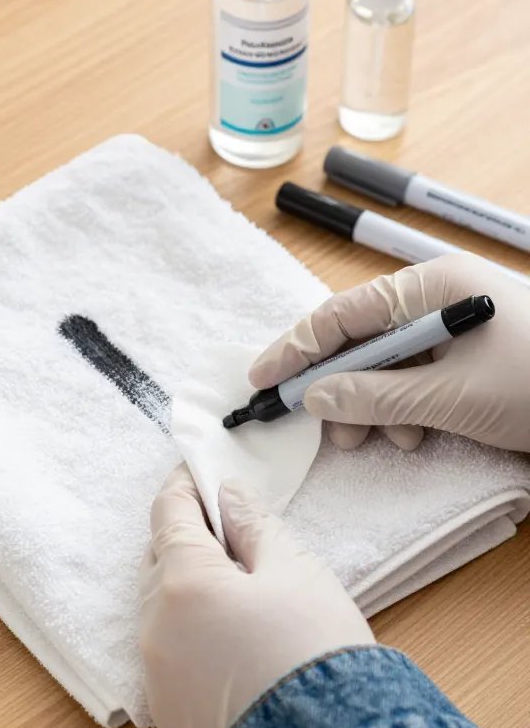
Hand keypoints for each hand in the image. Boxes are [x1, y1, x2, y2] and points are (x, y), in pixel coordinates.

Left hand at [139, 465, 373, 727]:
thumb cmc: (315, 646)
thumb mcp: (294, 568)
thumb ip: (253, 524)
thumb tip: (227, 495)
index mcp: (181, 580)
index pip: (168, 513)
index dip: (184, 486)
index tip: (201, 472)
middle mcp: (153, 624)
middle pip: (160, 559)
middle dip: (188, 536)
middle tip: (230, 526)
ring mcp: (155, 672)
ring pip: (162, 606)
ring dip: (188, 585)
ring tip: (236, 584)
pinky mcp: (168, 709)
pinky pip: (169, 650)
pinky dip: (189, 629)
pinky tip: (229, 635)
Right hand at [249, 254, 529, 452]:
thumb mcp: (449, 397)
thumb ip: (373, 396)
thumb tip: (314, 398)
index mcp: (430, 287)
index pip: (343, 314)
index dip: (296, 349)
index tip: (261, 381)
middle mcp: (436, 299)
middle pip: (360, 340)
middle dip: (338, 387)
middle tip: (322, 428)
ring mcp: (452, 328)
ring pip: (385, 365)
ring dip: (372, 406)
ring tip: (377, 440)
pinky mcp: (465, 358)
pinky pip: (414, 379)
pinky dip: (403, 410)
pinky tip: (414, 435)